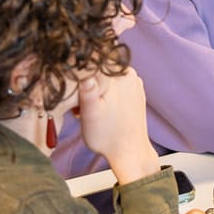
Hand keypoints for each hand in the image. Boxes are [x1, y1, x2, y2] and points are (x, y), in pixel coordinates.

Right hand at [75, 67, 157, 184]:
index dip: (78, 76)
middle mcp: (129, 74)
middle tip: (82, 106)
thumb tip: (85, 73)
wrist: (130, 152)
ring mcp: (135, 83)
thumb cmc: (107, 135)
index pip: (91, 61)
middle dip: (87, 86)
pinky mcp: (137, 92)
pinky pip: (115, 87)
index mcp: (118, 74)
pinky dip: (106, 95)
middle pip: (98, 70)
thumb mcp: (90, 114)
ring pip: (105, 79)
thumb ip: (87, 91)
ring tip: (93, 111)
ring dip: (96, 91)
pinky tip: (103, 110)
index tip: (76, 94)